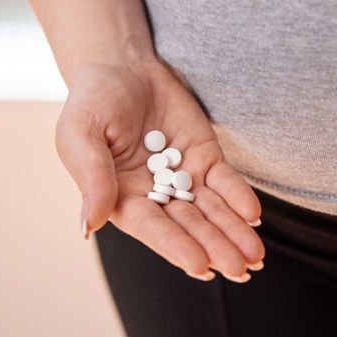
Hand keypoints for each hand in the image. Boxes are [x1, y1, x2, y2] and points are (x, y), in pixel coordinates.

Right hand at [56, 58, 264, 282]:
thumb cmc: (92, 101)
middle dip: (216, 248)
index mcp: (120, 198)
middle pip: (190, 226)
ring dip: (234, 232)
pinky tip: (254, 215)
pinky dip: (239, 198)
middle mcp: (154, 195)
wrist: (122, 66)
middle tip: (241, 271)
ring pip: (212, 210)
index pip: (153, 228)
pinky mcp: (205, 157)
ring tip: (255, 256)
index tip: (201, 266)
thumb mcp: (80, 133)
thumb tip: (88, 227)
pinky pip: (225, 181)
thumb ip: (91, 177)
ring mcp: (183, 177)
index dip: (176, 247)